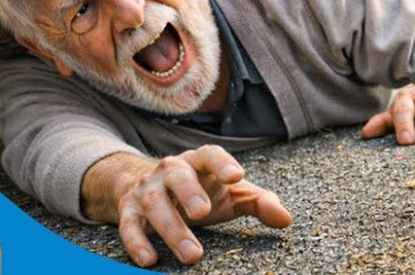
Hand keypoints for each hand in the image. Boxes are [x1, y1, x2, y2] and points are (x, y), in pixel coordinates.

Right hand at [115, 145, 291, 266]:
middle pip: (178, 174)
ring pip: (154, 203)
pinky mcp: (128, 210)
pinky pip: (129, 225)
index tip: (236, 176)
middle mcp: (171, 170)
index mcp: (200, 161)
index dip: (222, 163)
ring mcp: (147, 189)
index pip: (211, 154)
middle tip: (203, 213)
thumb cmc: (201, 190)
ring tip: (193, 254)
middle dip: (189, 192)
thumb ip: (259, 203)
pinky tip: (150, 260)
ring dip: (171, 229)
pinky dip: (137, 243)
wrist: (144, 184)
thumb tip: (286, 219)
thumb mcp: (231, 194)